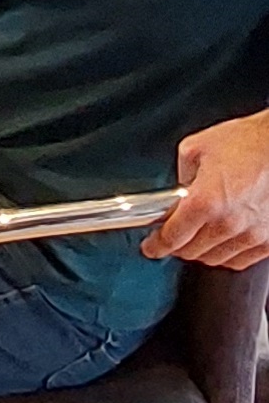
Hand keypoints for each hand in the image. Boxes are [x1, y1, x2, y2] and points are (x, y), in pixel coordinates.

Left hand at [141, 111, 268, 268]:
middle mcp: (229, 223)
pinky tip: (220, 242)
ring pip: (216, 259)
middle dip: (176, 245)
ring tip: (195, 237)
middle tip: (171, 236)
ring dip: (201, 251)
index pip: (172, 238)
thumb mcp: (195, 148)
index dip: (156, 246)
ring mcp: (252, 235)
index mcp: (205, 202)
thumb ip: (181, 176)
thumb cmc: (247, 142)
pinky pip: (241, 260)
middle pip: (192, 252)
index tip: (151, 247)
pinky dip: (226, 255)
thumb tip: (177, 194)